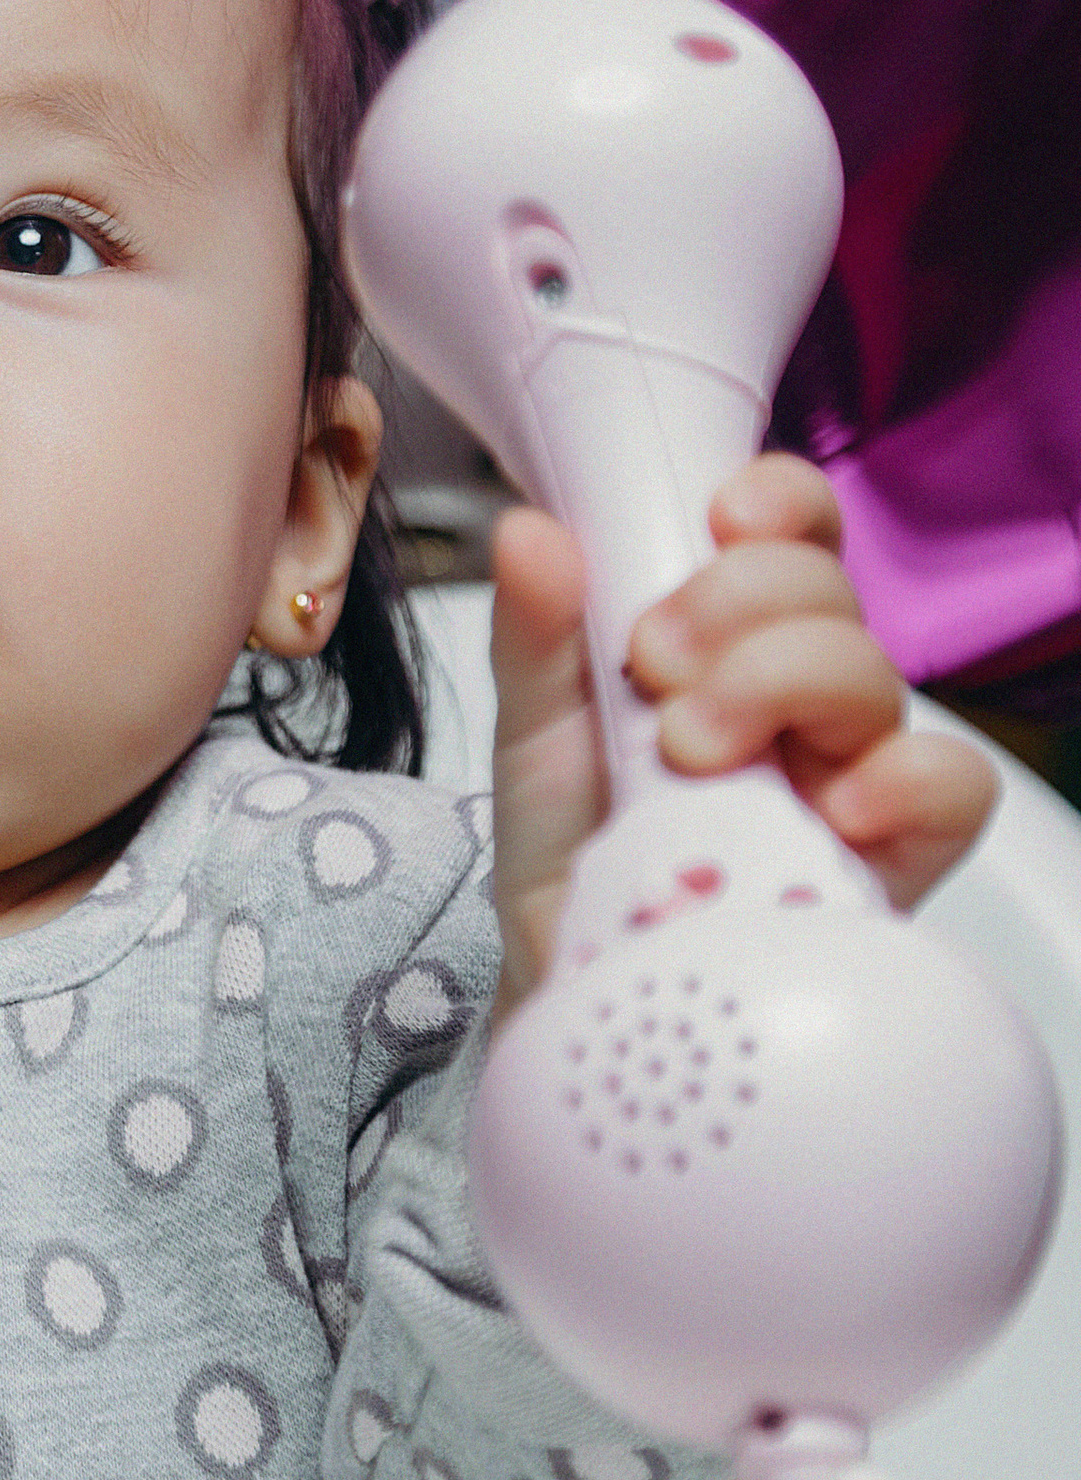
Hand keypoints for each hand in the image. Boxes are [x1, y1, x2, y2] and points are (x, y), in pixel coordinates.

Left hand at [487, 453, 999, 1019]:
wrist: (572, 977)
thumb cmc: (568, 845)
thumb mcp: (531, 727)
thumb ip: (534, 629)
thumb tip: (528, 531)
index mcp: (728, 634)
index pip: (793, 532)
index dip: (779, 503)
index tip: (720, 517)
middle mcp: (800, 689)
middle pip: (828, 591)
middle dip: (738, 605)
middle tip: (654, 666)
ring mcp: (849, 767)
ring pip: (876, 675)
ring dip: (782, 681)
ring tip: (691, 746)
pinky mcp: (891, 853)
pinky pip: (952, 788)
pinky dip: (901, 780)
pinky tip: (830, 803)